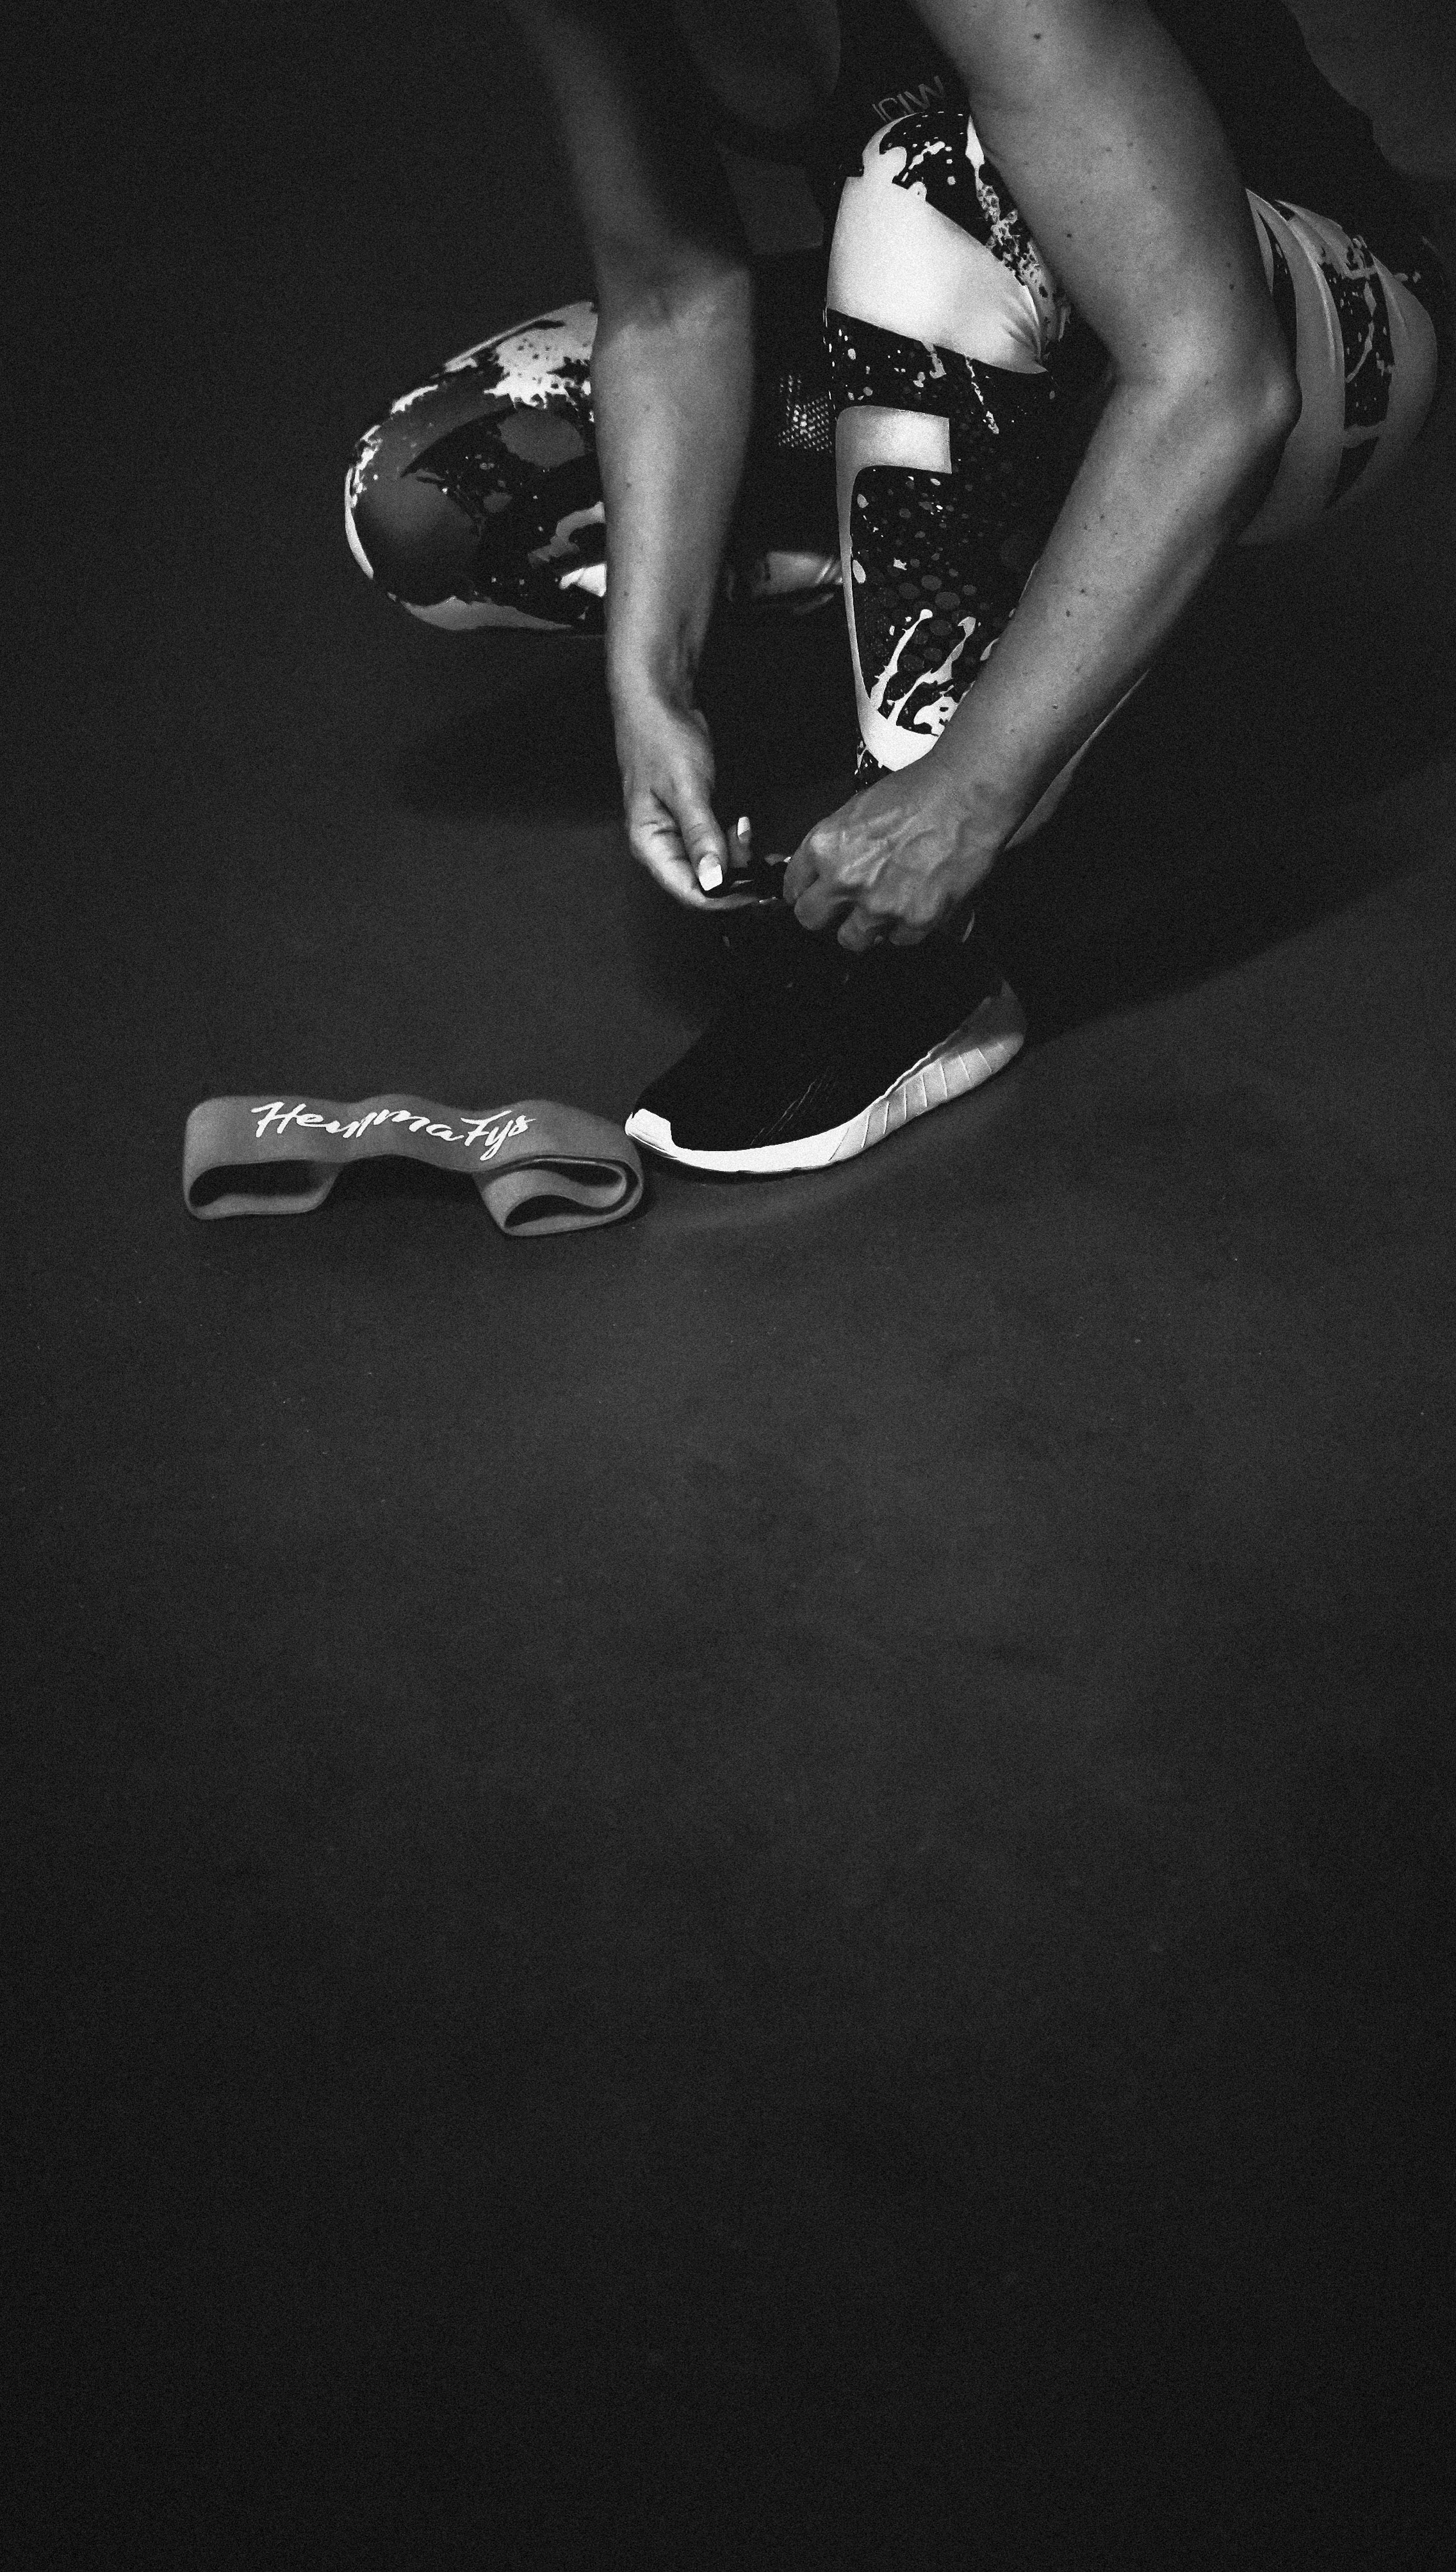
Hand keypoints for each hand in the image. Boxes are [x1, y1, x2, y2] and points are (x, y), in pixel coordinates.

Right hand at [612, 689, 761, 911]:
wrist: (657, 702)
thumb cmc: (660, 738)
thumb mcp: (685, 788)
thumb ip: (701, 836)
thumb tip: (713, 880)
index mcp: (650, 845)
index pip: (689, 892)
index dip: (724, 897)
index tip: (756, 889)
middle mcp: (661, 846)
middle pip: (702, 884)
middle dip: (735, 877)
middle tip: (762, 860)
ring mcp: (676, 834)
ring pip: (711, 867)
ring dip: (736, 858)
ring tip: (750, 834)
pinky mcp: (690, 822)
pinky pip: (714, 846)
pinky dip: (732, 843)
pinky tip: (743, 828)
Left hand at [781, 761, 999, 949]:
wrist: (968, 795)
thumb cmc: (920, 791)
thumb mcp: (858, 809)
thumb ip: (836, 845)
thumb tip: (823, 872)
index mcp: (826, 847)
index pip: (793, 888)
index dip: (805, 890)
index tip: (814, 893)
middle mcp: (846, 880)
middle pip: (812, 920)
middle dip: (827, 914)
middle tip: (844, 905)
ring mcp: (879, 905)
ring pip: (853, 939)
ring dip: (866, 926)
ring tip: (886, 903)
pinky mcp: (915, 920)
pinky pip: (899, 940)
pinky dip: (907, 927)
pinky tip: (917, 901)